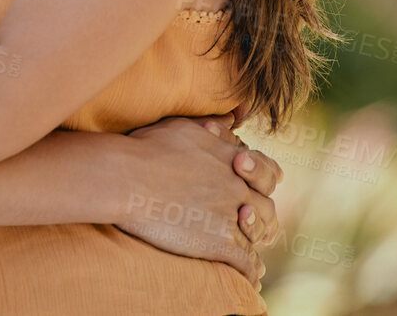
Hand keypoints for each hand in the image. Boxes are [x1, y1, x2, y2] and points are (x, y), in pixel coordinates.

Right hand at [111, 114, 280, 286]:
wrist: (126, 177)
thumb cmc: (147, 148)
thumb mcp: (186, 127)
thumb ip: (215, 127)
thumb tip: (234, 118)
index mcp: (233, 159)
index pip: (270, 172)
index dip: (265, 182)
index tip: (256, 188)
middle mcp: (238, 186)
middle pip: (267, 206)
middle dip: (260, 215)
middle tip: (249, 223)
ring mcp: (231, 215)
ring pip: (259, 234)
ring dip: (256, 241)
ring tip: (251, 253)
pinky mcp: (220, 243)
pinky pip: (247, 262)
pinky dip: (251, 272)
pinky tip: (251, 279)